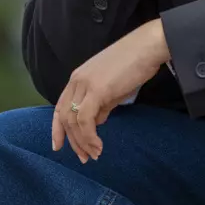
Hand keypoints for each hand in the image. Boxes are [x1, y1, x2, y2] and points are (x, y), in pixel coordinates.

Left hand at [52, 19, 169, 162]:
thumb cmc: (135, 64)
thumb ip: (102, 104)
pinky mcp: (96, 90)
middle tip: (84, 158)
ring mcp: (85, 85)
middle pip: (65, 117)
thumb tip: (97, 121)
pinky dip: (89, 136)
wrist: (148, 47)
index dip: (57, 129)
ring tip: (94, 154)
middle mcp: (76, 81)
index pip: (60, 107)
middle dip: (72, 141)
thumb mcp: (114, 88)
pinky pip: (85, 120)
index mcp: (78, 78)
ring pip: (74, 121)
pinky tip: (99, 145)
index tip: (59, 146)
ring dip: (83, 142)